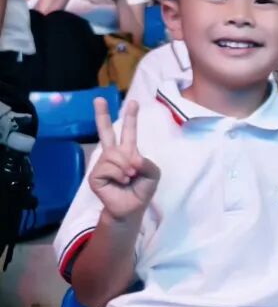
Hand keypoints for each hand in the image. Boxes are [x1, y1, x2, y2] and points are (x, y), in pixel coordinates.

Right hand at [89, 99, 159, 222]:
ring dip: (126, 167)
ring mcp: (102, 163)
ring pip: (115, 155)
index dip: (130, 117)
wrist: (132, 208)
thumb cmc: (141, 190)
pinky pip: (109, 167)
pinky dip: (119, 175)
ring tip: (129, 177)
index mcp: (128, 151)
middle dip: (102, 115)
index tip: (133, 102)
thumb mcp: (153, 174)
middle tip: (98, 99)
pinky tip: (121, 182)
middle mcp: (113, 154)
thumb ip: (147, 163)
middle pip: (106, 132)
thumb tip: (131, 159)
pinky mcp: (95, 175)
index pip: (128, 132)